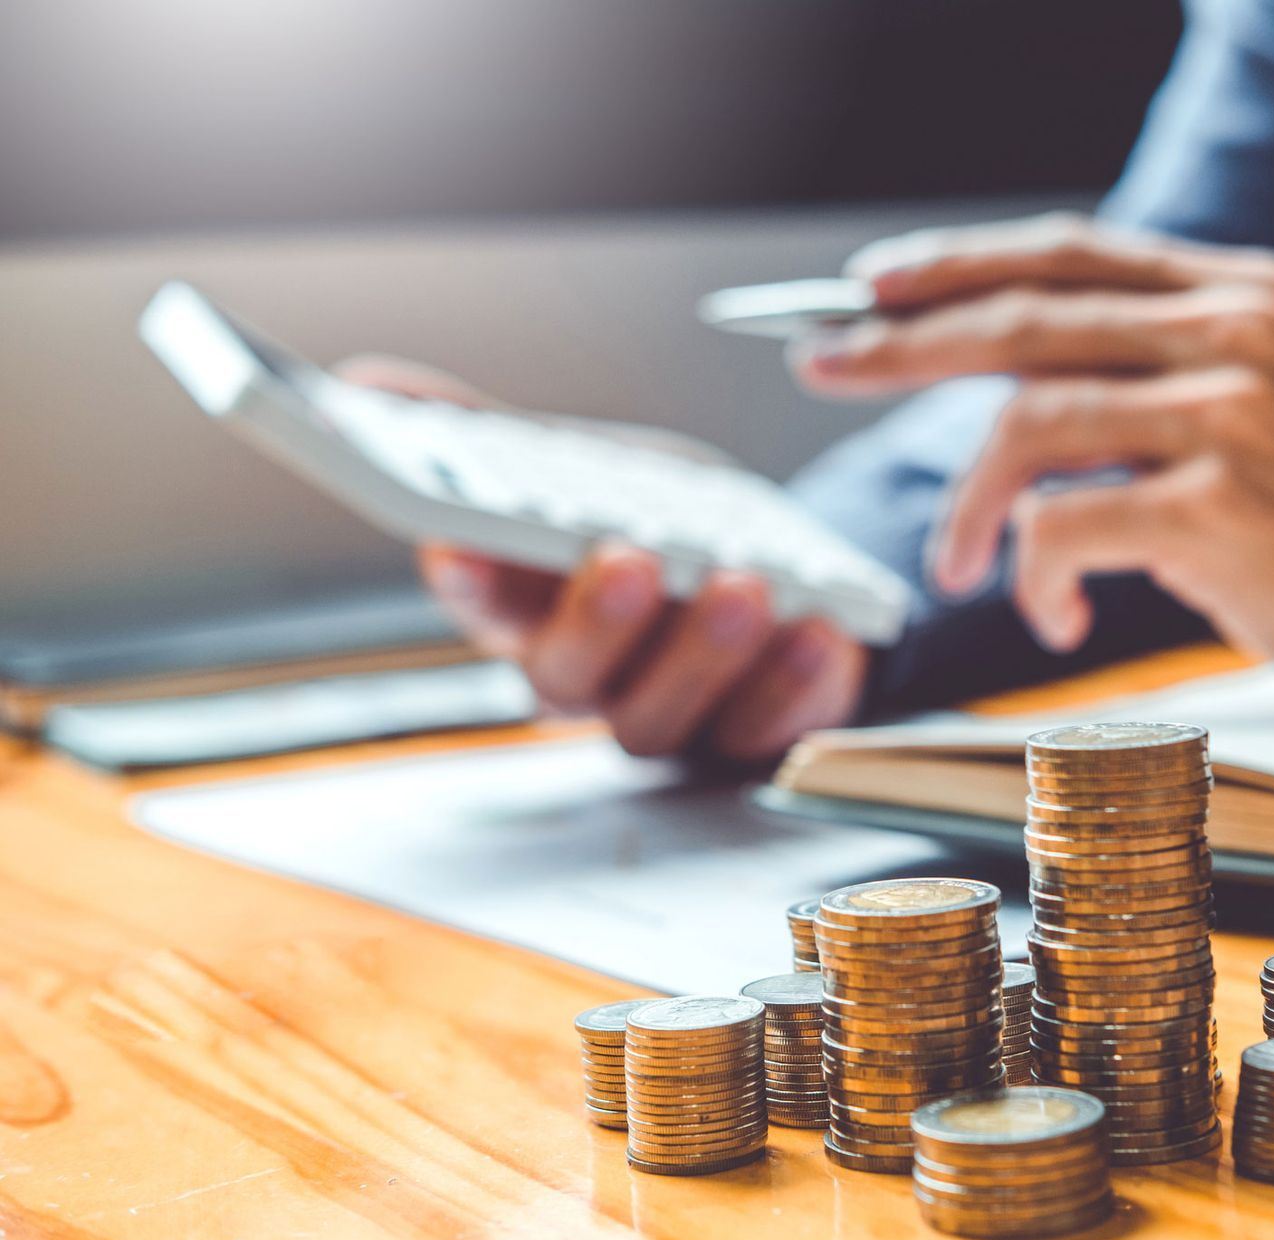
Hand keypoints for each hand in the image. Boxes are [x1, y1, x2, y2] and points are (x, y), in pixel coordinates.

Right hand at [333, 355, 867, 760]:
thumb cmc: (650, 525)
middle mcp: (585, 676)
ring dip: (703, 652)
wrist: (768, 575)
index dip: (464, 575)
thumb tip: (365, 384)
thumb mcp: (577, 467)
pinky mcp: (748, 733)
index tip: (464, 539)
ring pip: (661, 715)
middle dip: (597, 620)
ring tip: (743, 583)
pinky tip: (820, 629)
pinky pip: (764, 729)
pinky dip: (794, 682)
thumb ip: (485, 437)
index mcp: (523, 609)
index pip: (474, 599)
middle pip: (565, 677)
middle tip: (632, 558)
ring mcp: (666, 714)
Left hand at [790, 214, 1273, 709]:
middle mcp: (1236, 330)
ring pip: (1027, 422)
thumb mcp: (1260, 408)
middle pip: (1022, 317)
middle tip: (825, 363)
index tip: (870, 285)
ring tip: (960, 563)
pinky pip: (1064, 524)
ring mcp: (1232, 412)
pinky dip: (1032, 575)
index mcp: (1240, 294)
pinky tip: (1050, 616)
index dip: (957, 264)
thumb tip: (1016, 387)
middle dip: (902, 343)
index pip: (1067, 255)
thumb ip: (1157, 374)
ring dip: (970, 504)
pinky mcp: (1223, 504)